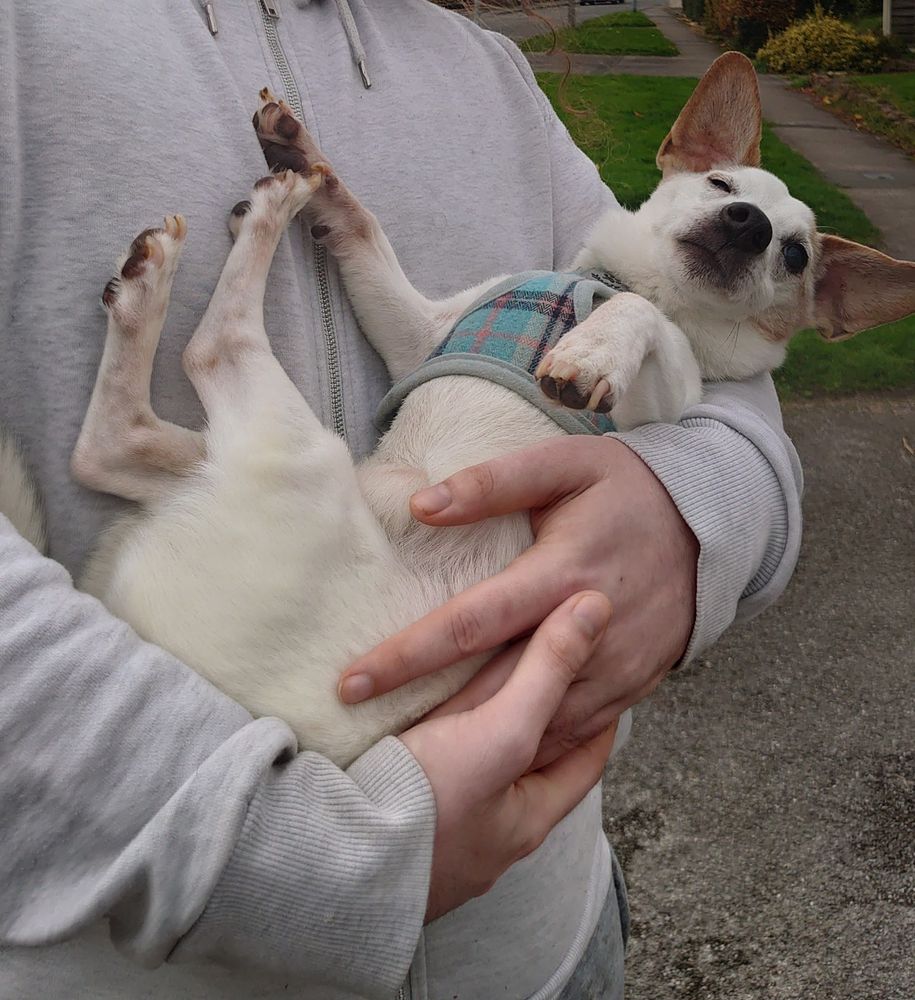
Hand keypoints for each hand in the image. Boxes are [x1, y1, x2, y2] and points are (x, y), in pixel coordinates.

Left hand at [341, 436, 697, 765]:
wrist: (710, 527)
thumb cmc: (626, 488)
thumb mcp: (565, 464)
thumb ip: (494, 482)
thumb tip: (423, 505)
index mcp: (561, 572)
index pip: (470, 623)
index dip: (407, 655)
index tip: (352, 682)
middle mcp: (586, 631)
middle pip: (495, 688)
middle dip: (428, 719)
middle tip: (365, 742)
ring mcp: (615, 667)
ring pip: (536, 721)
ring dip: (476, 744)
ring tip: (412, 762)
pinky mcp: (632, 686)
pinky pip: (575, 731)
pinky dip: (530, 748)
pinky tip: (486, 761)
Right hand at [399, 592, 615, 921]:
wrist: (330, 864)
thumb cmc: (426, 805)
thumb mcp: (500, 733)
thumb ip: (546, 671)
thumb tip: (597, 608)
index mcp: (529, 817)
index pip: (587, 756)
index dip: (599, 712)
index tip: (600, 675)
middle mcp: (494, 835)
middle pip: (530, 764)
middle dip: (537, 721)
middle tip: (541, 677)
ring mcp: (446, 838)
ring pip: (479, 772)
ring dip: (481, 734)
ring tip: (479, 694)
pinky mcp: (401, 829)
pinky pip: (435, 780)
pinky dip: (438, 750)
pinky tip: (420, 731)